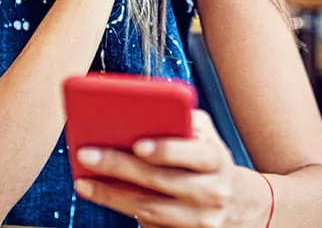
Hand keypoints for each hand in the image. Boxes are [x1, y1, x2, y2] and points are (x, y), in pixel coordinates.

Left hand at [73, 111, 238, 226]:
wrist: (237, 203)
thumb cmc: (209, 157)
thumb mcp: (206, 134)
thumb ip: (182, 118)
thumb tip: (146, 106)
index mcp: (216, 159)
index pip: (193, 154)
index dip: (166, 150)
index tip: (137, 144)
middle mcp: (211, 192)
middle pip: (160, 181)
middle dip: (120, 167)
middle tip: (88, 154)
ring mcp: (199, 219)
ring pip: (150, 208)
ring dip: (111, 194)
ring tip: (84, 180)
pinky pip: (149, 224)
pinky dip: (121, 208)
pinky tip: (99, 193)